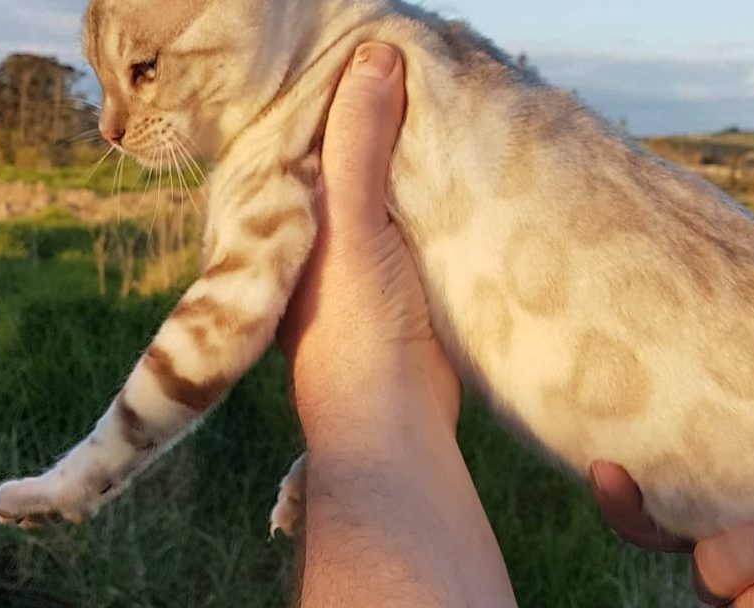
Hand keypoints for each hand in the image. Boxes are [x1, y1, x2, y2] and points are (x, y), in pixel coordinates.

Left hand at [278, 42, 458, 429]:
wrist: (395, 415)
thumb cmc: (351, 325)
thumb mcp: (350, 222)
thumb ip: (358, 144)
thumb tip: (375, 56)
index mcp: (287, 215)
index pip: (308, 131)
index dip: (338, 90)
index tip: (375, 46)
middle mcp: (321, 228)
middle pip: (352, 154)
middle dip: (383, 115)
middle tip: (425, 63)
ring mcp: (365, 252)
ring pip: (390, 183)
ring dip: (416, 153)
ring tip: (451, 98)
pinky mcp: (408, 273)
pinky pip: (422, 215)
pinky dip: (439, 189)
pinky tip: (466, 159)